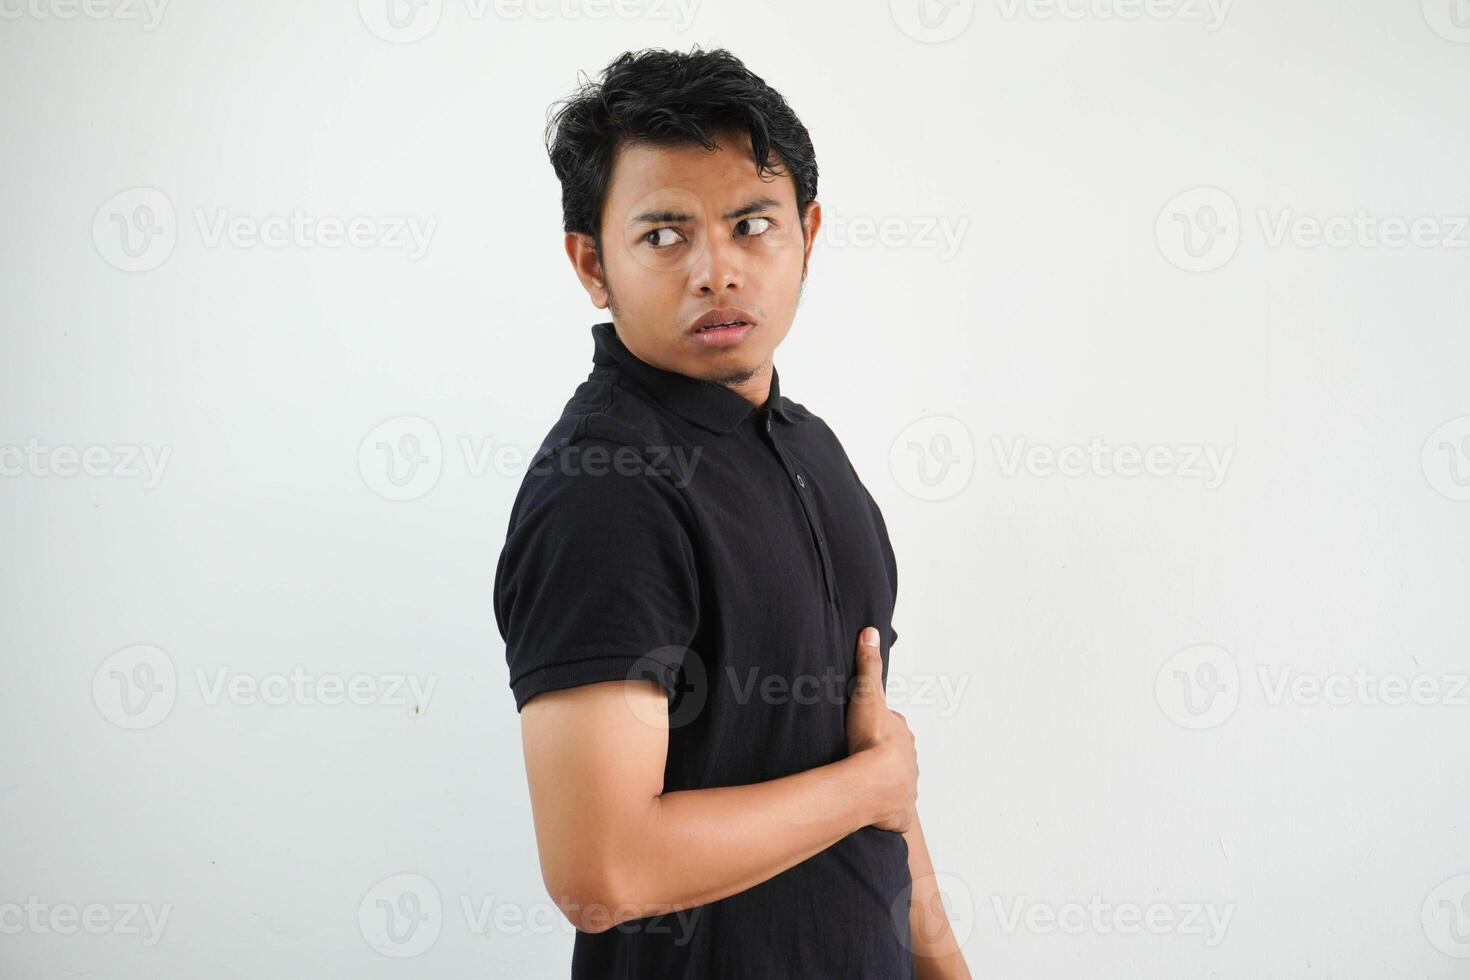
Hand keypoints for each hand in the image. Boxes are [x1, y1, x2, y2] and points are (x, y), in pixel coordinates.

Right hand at [845, 626, 917, 832]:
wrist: (876, 782)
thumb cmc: (871, 739)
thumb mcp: (866, 695)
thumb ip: (868, 665)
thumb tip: (870, 631)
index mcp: (902, 734)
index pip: (892, 726)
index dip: (879, 726)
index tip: (864, 729)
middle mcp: (909, 760)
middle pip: (897, 756)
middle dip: (884, 757)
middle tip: (862, 759)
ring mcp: (906, 788)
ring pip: (897, 784)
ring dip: (885, 785)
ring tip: (865, 787)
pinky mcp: (900, 814)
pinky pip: (895, 813)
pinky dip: (888, 814)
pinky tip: (875, 814)